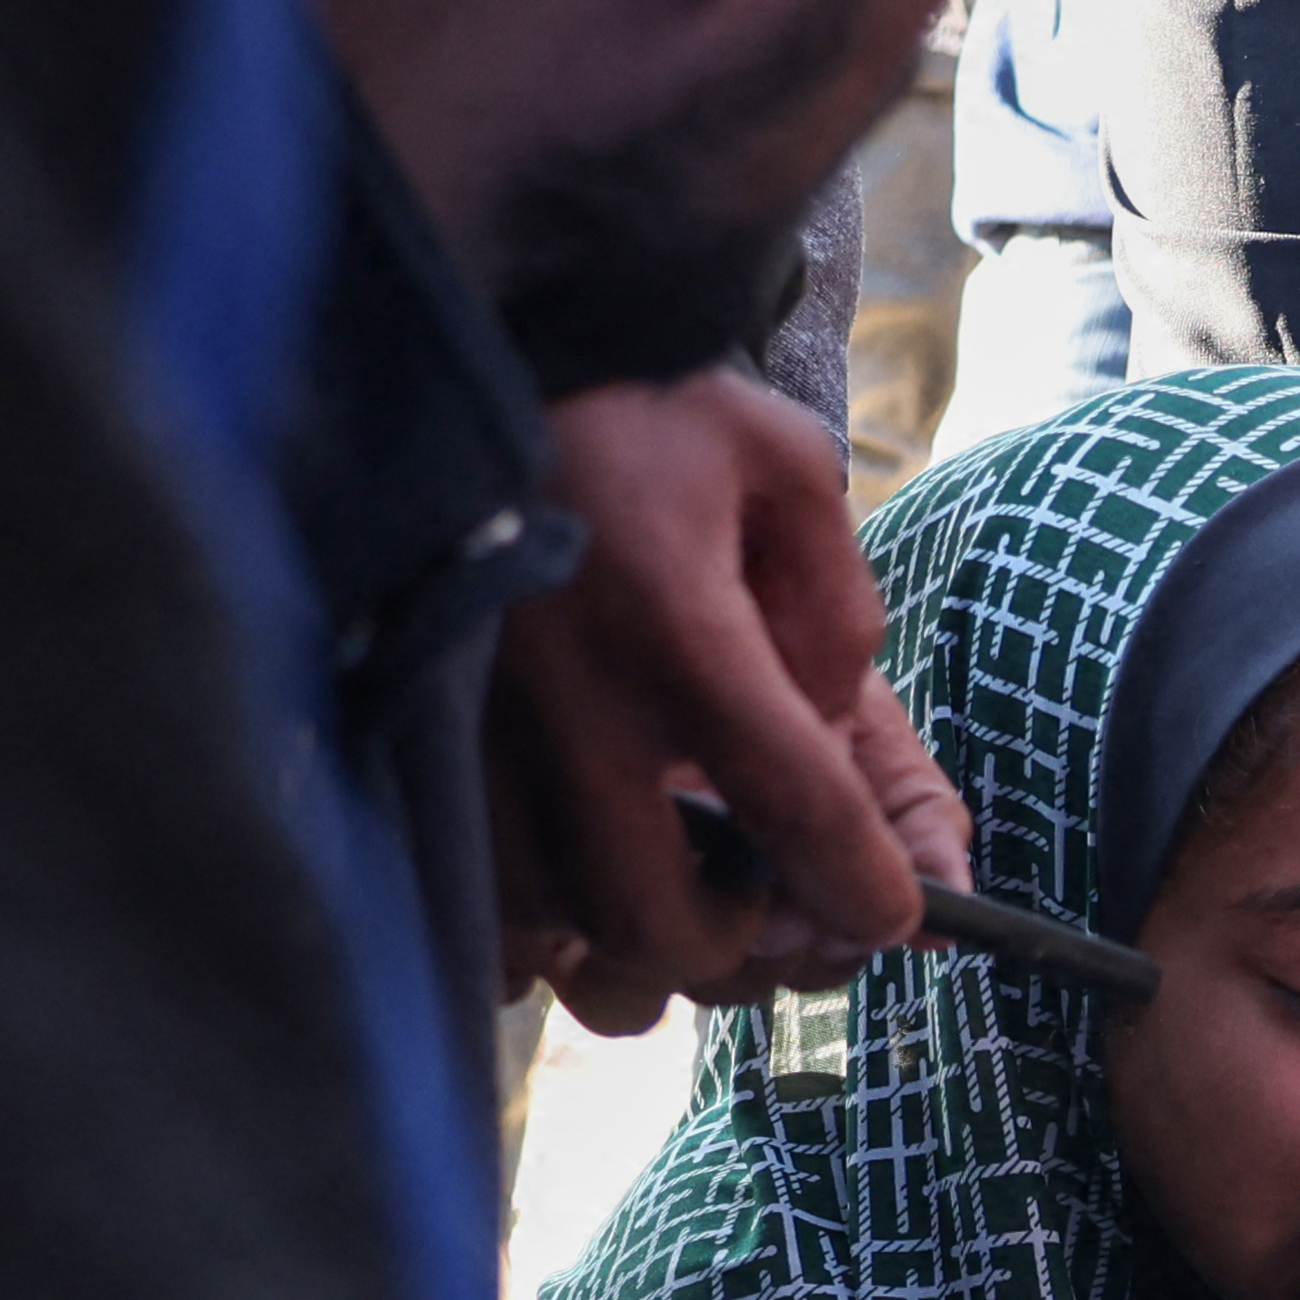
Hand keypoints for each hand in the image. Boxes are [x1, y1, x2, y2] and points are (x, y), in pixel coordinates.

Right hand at [487, 373, 971, 1032]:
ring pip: (560, 940)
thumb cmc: (639, 411)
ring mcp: (468, 744)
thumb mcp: (784, 474)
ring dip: (641, 952)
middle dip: (738, 948)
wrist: (463, 348)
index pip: (796, 805)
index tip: (894, 916)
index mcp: (675, 623)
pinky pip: (479, 917)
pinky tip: (588, 884)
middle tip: (774, 910)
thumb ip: (839, 621)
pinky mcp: (406, 759)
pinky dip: (546, 934)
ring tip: (685, 897)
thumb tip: (858, 770)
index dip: (866, 888)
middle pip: (657, 921)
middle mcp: (562, 703)